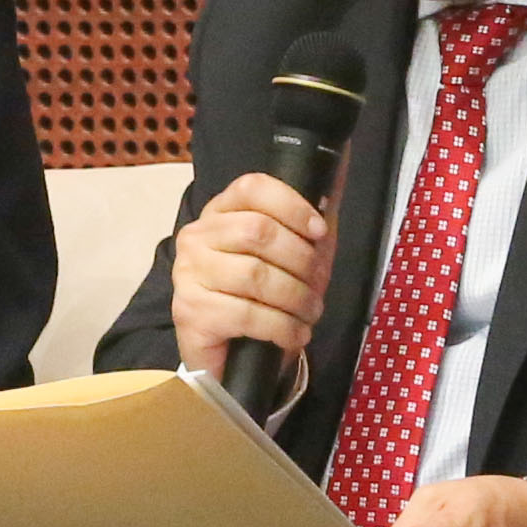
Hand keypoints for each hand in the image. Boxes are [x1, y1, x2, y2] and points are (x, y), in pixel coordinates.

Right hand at [171, 171, 330, 390]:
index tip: (319, 232)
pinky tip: (295, 333)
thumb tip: (339, 171)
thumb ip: (310, 219)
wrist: (231, 355)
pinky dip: (282, 327)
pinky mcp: (190, 312)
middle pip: (258, 231)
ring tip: (310, 313)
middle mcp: (197, 237)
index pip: (252, 188)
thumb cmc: (264, 298)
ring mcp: (188, 274)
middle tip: (317, 285)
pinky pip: (247, 314)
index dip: (291, 205)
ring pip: (256, 275)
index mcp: (220, 213)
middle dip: (301, 260)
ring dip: (296, 298)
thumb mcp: (293, 255)